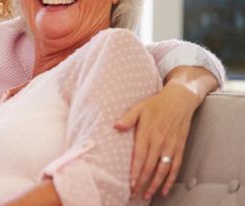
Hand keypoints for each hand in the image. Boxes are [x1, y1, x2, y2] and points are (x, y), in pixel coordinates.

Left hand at [114, 81, 199, 199]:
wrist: (180, 100)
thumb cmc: (156, 104)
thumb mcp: (139, 107)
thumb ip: (127, 118)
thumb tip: (115, 126)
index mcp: (147, 133)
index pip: (140, 157)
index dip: (135, 171)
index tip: (130, 183)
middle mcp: (160, 142)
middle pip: (150, 167)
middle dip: (142, 182)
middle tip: (134, 194)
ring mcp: (171, 146)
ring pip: (163, 170)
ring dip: (155, 184)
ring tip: (147, 195)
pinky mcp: (179, 148)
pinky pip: (176, 167)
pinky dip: (170, 180)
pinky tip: (164, 189)